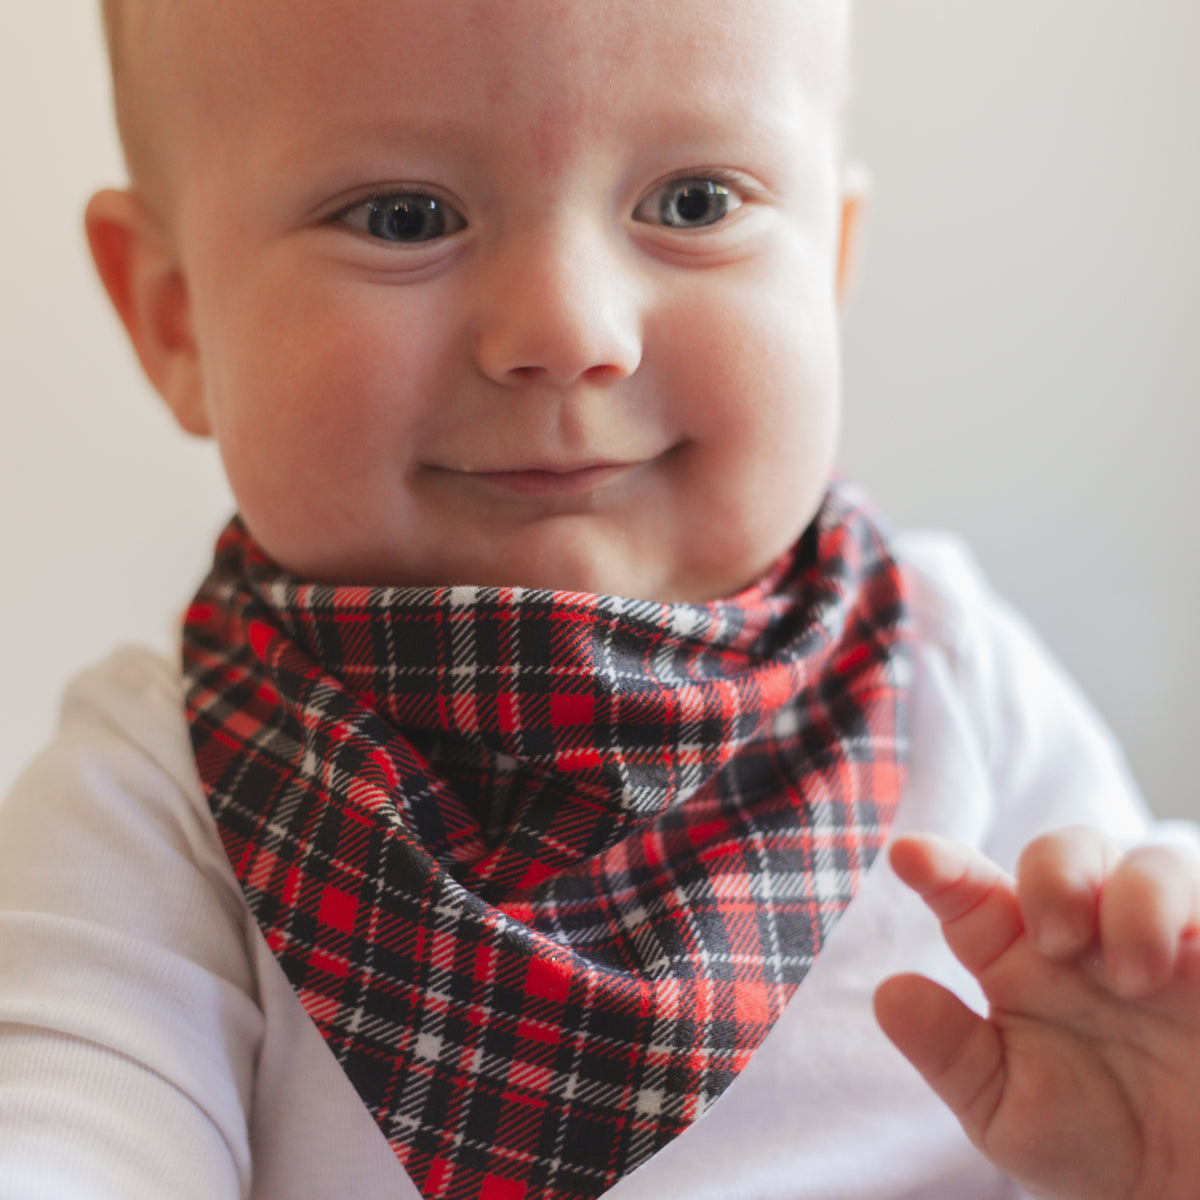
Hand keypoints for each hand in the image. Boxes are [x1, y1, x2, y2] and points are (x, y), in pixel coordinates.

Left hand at [874, 829, 1199, 1199]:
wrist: (1186, 1196)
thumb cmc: (1086, 1140)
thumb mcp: (1007, 1111)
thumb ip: (949, 1053)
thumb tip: (888, 994)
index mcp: (1016, 957)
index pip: (970, 893)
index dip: (939, 866)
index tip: (906, 855)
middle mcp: (1086, 934)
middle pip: (1064, 852)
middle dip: (1054, 875)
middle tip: (1055, 941)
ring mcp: (1161, 941)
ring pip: (1151, 863)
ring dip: (1135, 902)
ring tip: (1132, 980)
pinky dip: (1199, 927)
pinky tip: (1189, 972)